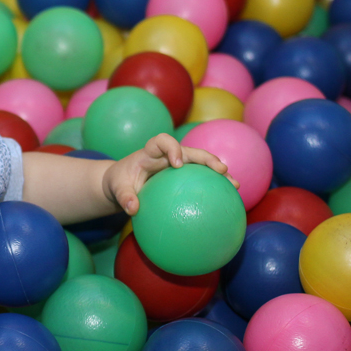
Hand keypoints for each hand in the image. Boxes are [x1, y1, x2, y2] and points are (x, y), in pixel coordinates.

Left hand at [102, 133, 238, 215]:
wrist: (121, 182)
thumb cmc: (119, 182)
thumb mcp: (116, 189)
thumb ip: (123, 197)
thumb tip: (132, 209)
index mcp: (149, 153)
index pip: (162, 141)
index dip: (171, 148)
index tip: (177, 164)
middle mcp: (167, 155)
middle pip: (190, 150)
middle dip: (206, 158)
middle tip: (221, 170)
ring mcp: (177, 164)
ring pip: (201, 163)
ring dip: (218, 171)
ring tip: (234, 184)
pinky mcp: (183, 176)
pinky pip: (201, 178)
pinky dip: (214, 186)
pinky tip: (228, 199)